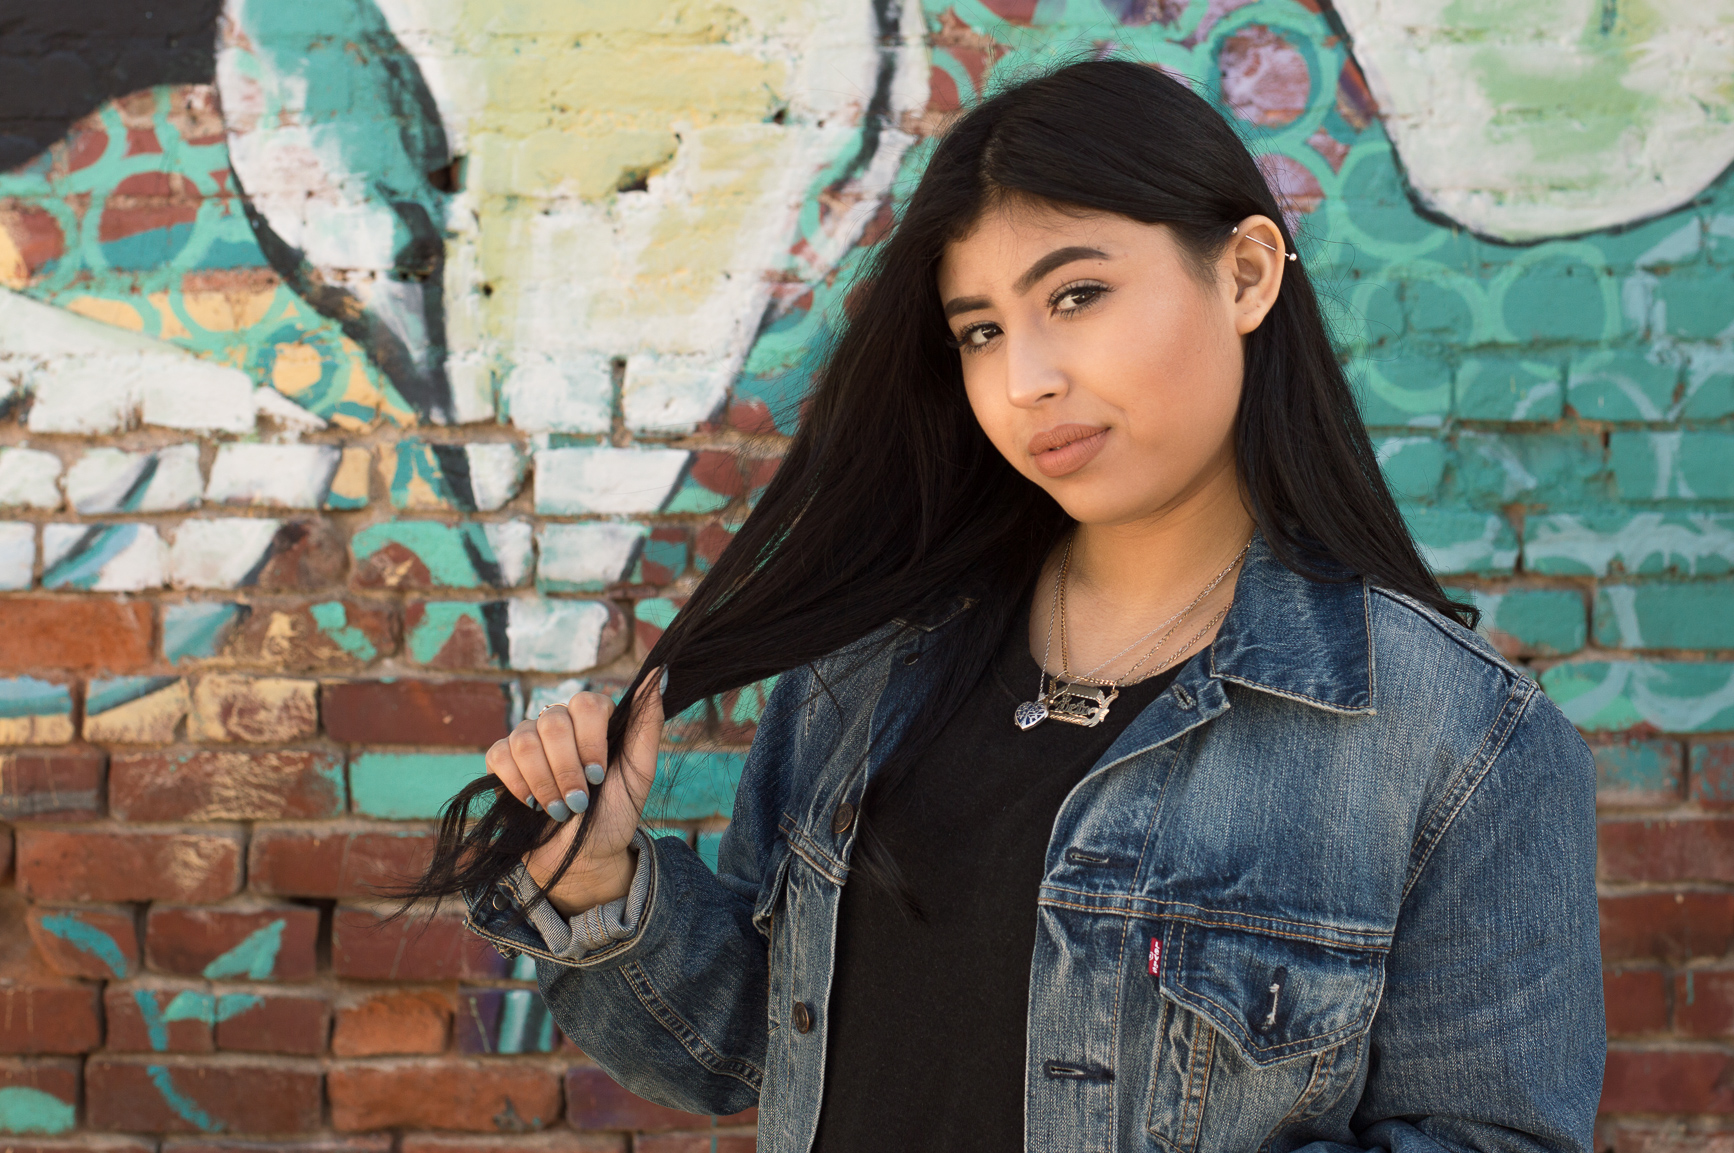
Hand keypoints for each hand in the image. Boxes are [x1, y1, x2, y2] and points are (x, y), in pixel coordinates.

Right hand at [484, 670, 664, 914]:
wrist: (583, 858)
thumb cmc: (615, 813)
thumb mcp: (640, 774)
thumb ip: (648, 724)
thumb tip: (659, 674)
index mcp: (595, 720)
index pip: (587, 703)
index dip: (590, 740)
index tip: (598, 776)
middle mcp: (560, 722)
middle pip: (553, 721)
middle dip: (567, 769)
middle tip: (579, 802)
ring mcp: (529, 738)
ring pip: (524, 739)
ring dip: (544, 782)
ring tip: (559, 810)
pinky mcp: (502, 760)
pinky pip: (498, 754)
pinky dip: (517, 784)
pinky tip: (532, 805)